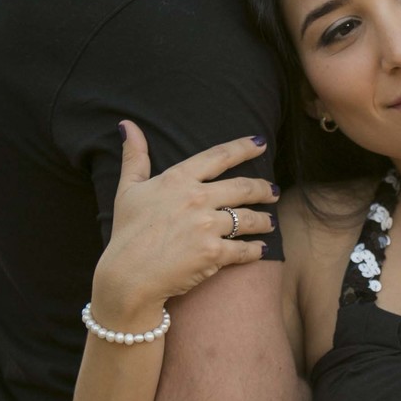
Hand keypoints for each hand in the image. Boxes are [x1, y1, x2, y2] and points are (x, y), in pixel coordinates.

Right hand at [91, 124, 278, 322]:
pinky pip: (244, 249)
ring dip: (264, 220)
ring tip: (270, 222)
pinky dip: (256, 250)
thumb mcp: (127, 189)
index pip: (219, 156)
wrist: (128, 275)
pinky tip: (261, 249)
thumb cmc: (126, 232)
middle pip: (243, 188)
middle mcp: (197, 198)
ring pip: (249, 218)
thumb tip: (127, 124)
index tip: (261, 144)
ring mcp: (207, 226)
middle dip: (263, 188)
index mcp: (178, 179)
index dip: (243, 148)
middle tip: (273, 191)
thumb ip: (134, 156)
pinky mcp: (214, 254)